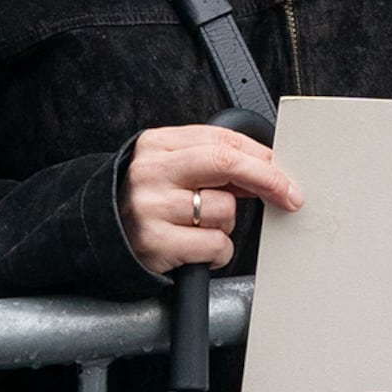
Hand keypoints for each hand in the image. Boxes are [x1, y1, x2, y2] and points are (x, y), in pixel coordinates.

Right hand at [121, 122, 300, 274]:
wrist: (101, 238)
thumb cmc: (149, 201)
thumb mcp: (171, 169)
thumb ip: (210, 162)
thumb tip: (266, 169)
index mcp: (157, 145)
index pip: (221, 140)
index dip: (261, 156)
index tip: (284, 172)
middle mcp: (152, 172)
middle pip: (226, 164)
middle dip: (267, 179)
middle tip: (289, 195)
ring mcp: (151, 207)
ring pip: (224, 210)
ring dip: (226, 224)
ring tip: (200, 227)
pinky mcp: (156, 243)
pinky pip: (214, 245)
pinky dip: (218, 251)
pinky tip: (198, 249)